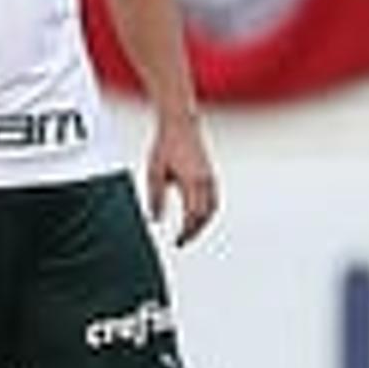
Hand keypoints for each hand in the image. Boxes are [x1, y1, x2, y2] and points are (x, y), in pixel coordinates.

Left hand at [149, 117, 219, 244]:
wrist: (180, 126)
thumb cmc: (167, 145)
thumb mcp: (154, 173)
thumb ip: (155, 199)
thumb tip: (155, 218)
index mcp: (191, 182)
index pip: (193, 216)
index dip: (186, 232)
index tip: (178, 241)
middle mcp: (205, 181)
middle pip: (206, 216)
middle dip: (195, 231)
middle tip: (183, 240)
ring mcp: (210, 178)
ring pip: (213, 209)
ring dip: (203, 223)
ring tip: (191, 231)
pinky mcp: (211, 175)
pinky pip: (214, 199)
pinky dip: (208, 212)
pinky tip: (199, 214)